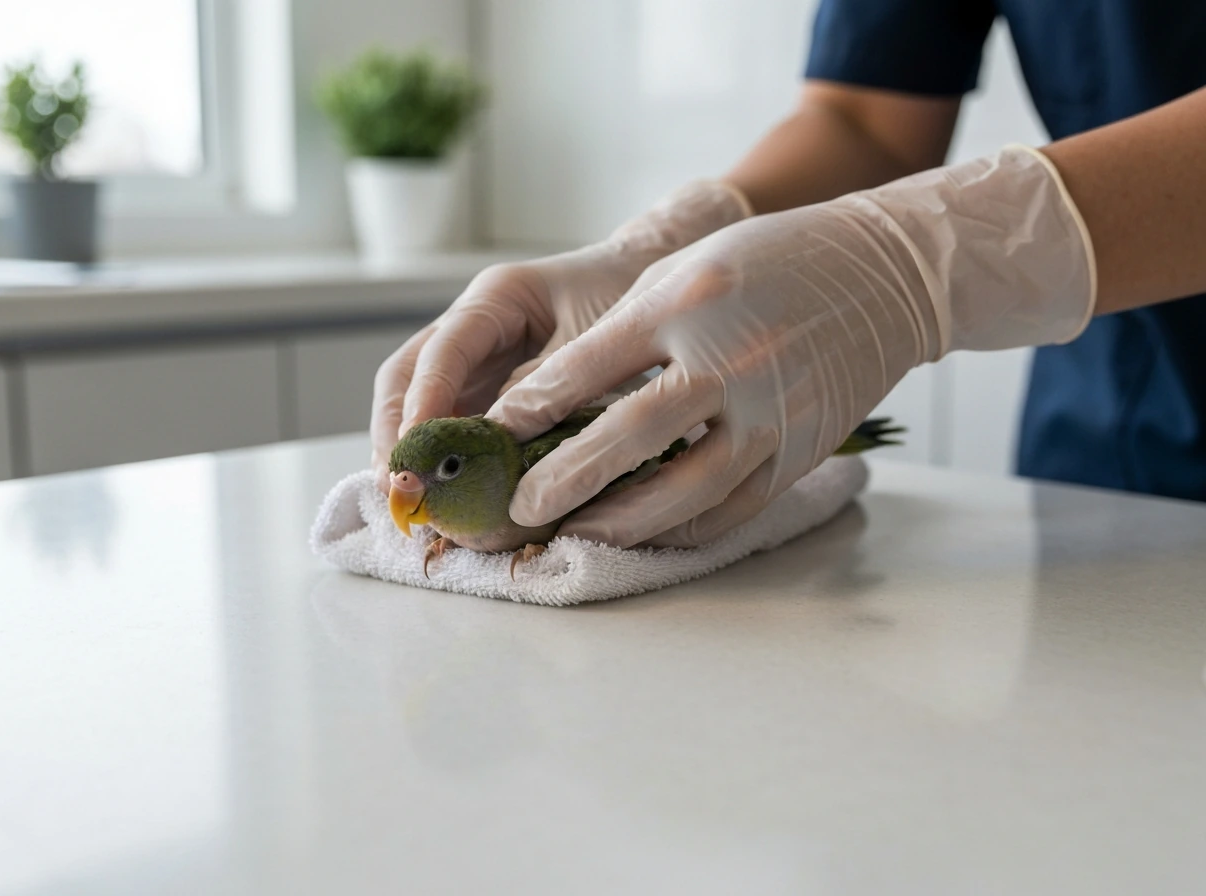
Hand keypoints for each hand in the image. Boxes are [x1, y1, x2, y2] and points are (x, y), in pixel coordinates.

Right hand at [369, 180, 751, 481]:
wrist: (650, 284)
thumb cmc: (628, 300)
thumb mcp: (594, 337)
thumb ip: (547, 382)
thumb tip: (499, 439)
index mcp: (496, 297)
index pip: (441, 350)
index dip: (423, 402)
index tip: (414, 450)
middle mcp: (472, 328)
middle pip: (406, 378)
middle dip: (396, 435)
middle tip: (398, 489)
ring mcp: (475, 361)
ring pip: (418, 404)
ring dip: (412, 454)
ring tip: (412, 505)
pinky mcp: (489, 390)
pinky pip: (454, 424)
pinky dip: (446, 461)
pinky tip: (448, 500)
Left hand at [488, 146, 1094, 546]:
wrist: (883, 276)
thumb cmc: (769, 264)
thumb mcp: (687, 269)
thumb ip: (624, 328)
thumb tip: (550, 397)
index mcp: (688, 302)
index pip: (592, 364)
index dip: (535, 406)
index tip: (494, 437)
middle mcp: (730, 360)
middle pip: (632, 435)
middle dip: (566, 479)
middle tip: (519, 509)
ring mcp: (772, 412)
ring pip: (686, 490)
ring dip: (622, 523)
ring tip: (575, 536)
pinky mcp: (800, 451)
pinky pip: (733, 508)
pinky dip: (683, 530)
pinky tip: (645, 536)